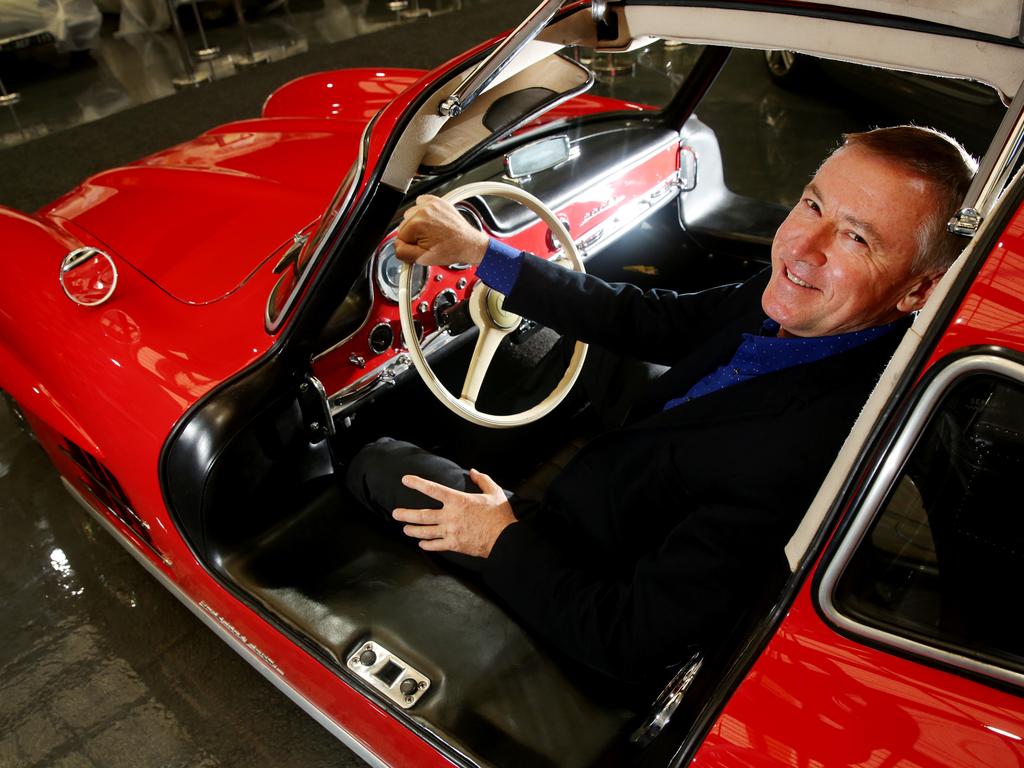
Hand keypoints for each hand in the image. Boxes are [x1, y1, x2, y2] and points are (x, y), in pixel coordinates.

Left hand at [393, 469, 514, 557]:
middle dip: (406, 514)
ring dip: (413, 530)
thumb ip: (482, 479)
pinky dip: (427, 545)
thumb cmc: (499, 515)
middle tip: (395, 513)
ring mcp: (450, 532)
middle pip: (422, 515)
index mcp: (458, 501)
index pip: (433, 489)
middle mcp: (450, 516)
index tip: (405, 480)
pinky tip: (421, 544)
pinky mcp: (454, 545)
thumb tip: (472, 471)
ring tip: (405, 529)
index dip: (417, 483)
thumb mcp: (494, 492)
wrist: (504, 538)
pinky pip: (436, 545)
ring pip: (426, 531)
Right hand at [394, 195, 489, 266]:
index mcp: (417, 224)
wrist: (469, 244)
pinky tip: (431, 222)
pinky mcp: (437, 201)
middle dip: (413, 234)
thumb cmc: (452, 250)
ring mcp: (431, 204)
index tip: (419, 247)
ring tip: (431, 232)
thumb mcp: (423, 258)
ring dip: (418, 224)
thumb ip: (403, 252)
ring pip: (411, 215)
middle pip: (404, 224)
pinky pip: (420, 203)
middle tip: (427, 241)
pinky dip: (423, 212)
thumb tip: (396, 246)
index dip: (409, 245)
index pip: (400, 236)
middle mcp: (423, 210)